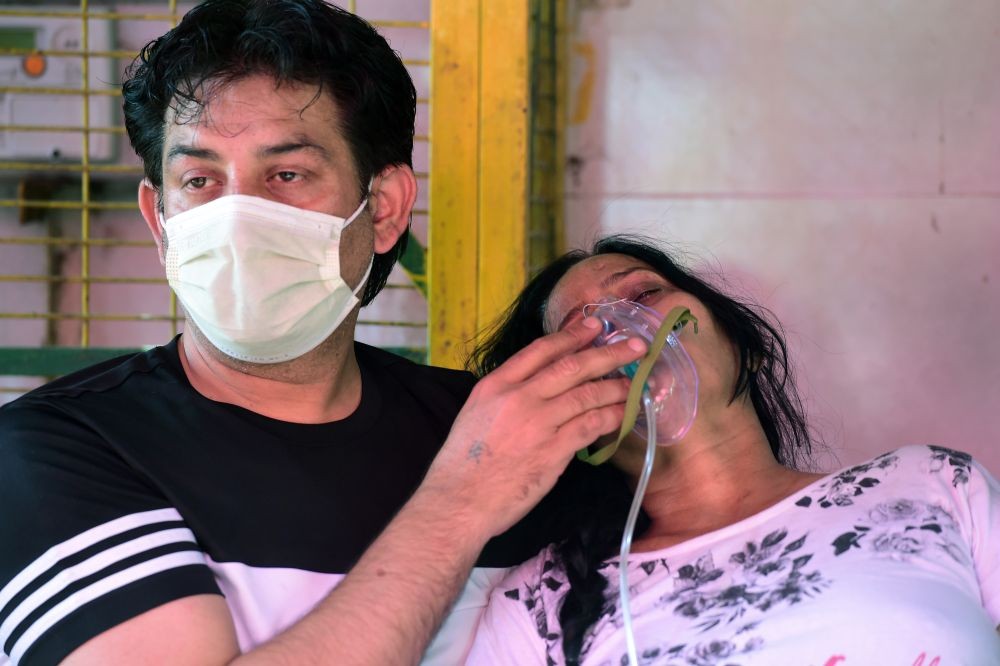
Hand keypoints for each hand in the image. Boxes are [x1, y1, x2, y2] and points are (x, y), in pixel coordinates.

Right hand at [419, 317, 646, 539]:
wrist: (460, 499)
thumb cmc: (464, 462)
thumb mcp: (476, 412)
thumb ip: (507, 394)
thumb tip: (539, 384)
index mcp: (496, 384)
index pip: (541, 350)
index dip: (571, 336)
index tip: (593, 327)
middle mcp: (519, 397)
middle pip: (572, 366)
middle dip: (608, 354)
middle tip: (634, 346)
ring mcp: (538, 423)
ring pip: (587, 394)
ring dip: (616, 386)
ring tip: (636, 382)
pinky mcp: (554, 450)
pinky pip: (591, 425)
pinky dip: (611, 416)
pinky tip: (625, 412)